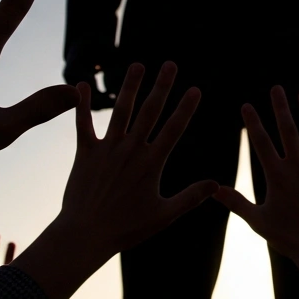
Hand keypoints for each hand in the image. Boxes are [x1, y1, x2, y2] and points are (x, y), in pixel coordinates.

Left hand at [13, 61, 214, 298]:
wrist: (86, 234)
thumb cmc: (127, 229)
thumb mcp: (164, 215)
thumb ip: (190, 197)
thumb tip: (217, 184)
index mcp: (151, 163)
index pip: (174, 129)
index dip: (186, 108)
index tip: (195, 89)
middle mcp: (130, 150)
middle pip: (150, 111)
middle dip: (162, 86)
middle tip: (170, 64)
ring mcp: (107, 149)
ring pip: (120, 111)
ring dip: (130, 86)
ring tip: (137, 65)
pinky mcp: (85, 153)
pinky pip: (83, 124)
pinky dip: (82, 104)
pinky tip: (81, 84)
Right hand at [216, 88, 298, 298]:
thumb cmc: (288, 237)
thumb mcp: (257, 221)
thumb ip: (237, 203)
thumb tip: (214, 190)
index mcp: (277, 176)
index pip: (261, 143)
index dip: (253, 123)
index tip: (246, 105)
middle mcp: (298, 167)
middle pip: (287, 131)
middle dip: (280, 108)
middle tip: (275, 88)